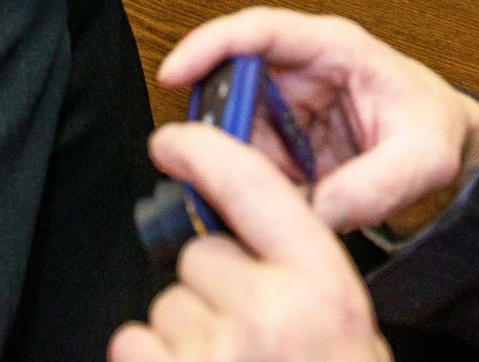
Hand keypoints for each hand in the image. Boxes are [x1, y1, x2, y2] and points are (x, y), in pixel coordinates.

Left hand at [107, 125, 388, 361]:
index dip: (209, 152)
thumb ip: (305, 284)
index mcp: (325, 290)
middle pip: (201, 255)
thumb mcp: (346, 337)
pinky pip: (133, 346)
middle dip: (212, 289)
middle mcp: (269, 314)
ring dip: (184, 336)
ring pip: (165, 306)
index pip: (256, 189)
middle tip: (249, 343)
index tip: (175, 138)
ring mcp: (213, 354)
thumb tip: (240, 239)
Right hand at [156, 9, 478, 235]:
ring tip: (271, 194)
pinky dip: (254, 183)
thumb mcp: (423, 159)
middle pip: (233, 81)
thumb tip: (315, 212)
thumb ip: (373, 185)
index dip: (210, 45)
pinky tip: (280, 201)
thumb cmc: (436, 130)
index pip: (260, 30)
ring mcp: (288, 104)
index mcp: (335, 48)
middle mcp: (303, 69)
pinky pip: (250, 159)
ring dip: (239, 163)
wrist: (445, 148)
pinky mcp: (283, 139)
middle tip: (219, 167)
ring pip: (235, 126)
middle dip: (219, 123)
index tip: (175, 72)